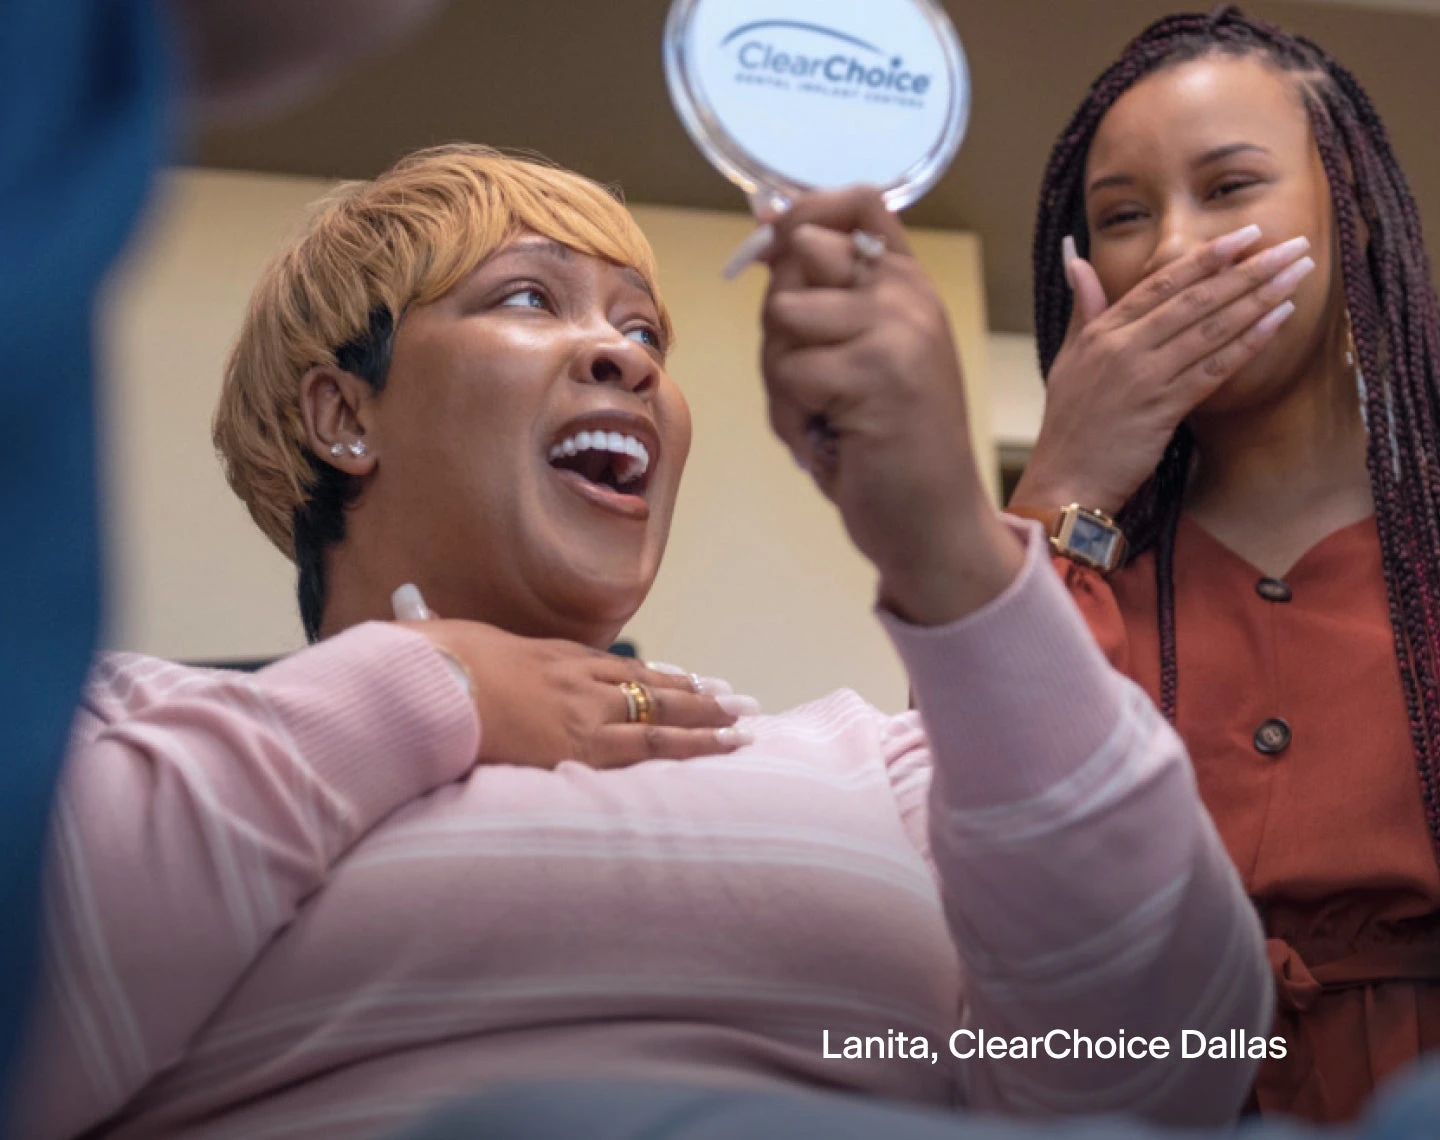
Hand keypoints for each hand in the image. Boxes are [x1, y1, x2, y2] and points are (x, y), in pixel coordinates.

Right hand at [392, 586, 755, 768]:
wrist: (427, 683)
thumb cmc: (429, 668)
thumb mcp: (445, 645)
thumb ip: (449, 640)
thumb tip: (418, 618)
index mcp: (549, 657)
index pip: (616, 670)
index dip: (655, 678)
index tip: (686, 681)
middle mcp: (576, 678)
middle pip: (650, 686)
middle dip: (697, 696)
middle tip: (737, 701)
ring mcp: (583, 710)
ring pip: (662, 712)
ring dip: (707, 720)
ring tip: (744, 725)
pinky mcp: (581, 745)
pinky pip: (649, 746)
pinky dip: (691, 745)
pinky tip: (721, 745)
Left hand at [759, 187, 1022, 625]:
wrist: (934, 523)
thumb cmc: (887, 447)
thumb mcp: (861, 357)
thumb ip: (824, 297)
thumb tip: (767, 223)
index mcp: (910, 286)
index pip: (859, 201)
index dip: (803, 212)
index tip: (777, 249)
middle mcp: (909, 297)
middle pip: (799, 254)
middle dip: (779, 318)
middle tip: (808, 376)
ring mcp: (897, 331)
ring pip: (783, 315)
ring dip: (780, 377)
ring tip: (820, 415)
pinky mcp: (875, 373)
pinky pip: (789, 372)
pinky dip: (789, 416)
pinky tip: (825, 441)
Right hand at [1011, 225, 1313, 516]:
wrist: (1065, 479)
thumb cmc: (1069, 423)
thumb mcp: (1068, 357)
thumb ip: (1083, 308)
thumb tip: (1076, 260)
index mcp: (1102, 331)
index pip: (1161, 282)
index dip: (1208, 257)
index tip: (1248, 235)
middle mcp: (1124, 347)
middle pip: (1195, 299)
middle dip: (1249, 269)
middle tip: (1293, 247)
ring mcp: (1144, 377)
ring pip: (1210, 328)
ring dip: (1259, 298)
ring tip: (1297, 275)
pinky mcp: (1162, 409)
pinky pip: (1213, 368)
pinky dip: (1248, 342)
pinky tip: (1278, 320)